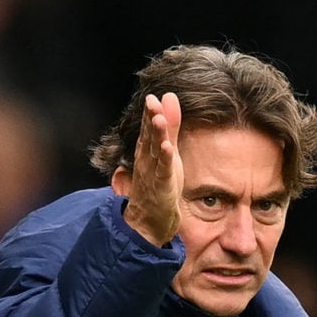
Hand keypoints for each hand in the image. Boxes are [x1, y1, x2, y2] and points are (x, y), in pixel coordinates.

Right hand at [123, 92, 183, 245]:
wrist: (149, 219)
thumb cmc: (158, 182)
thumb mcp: (167, 152)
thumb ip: (170, 127)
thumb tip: (168, 97)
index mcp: (147, 150)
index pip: (147, 128)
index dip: (149, 113)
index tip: (151, 97)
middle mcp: (147, 159)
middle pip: (148, 136)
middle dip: (150, 119)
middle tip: (151, 101)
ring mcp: (153, 173)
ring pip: (154, 151)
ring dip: (156, 135)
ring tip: (159, 118)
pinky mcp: (162, 186)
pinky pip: (163, 171)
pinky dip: (164, 159)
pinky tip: (167, 147)